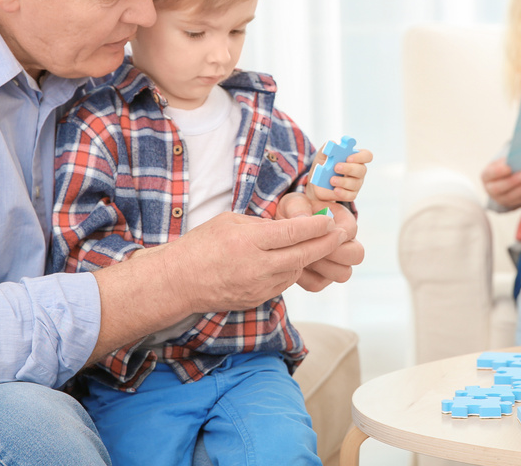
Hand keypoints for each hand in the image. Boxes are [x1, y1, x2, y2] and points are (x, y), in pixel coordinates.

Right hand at [159, 211, 344, 312]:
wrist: (179, 281)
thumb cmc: (201, 246)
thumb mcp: (230, 221)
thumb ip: (261, 224)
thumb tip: (288, 225)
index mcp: (250, 240)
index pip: (293, 233)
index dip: (317, 228)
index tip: (330, 222)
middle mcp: (257, 265)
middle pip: (303, 254)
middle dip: (326, 244)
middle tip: (340, 234)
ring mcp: (258, 286)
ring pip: (296, 270)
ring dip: (308, 257)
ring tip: (316, 245)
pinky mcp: (257, 299)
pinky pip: (284, 283)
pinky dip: (291, 270)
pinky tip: (292, 260)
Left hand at [277, 193, 364, 291]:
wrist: (284, 225)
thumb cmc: (293, 210)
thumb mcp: (293, 203)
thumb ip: (298, 208)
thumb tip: (303, 219)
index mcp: (344, 221)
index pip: (350, 231)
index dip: (332, 235)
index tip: (314, 234)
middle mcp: (346, 243)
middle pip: (357, 255)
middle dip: (335, 253)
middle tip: (311, 249)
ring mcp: (336, 263)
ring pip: (342, 274)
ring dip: (322, 267)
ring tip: (301, 256)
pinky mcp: (321, 278)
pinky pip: (318, 284)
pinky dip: (305, 278)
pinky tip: (292, 266)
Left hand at [305, 148, 372, 204]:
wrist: (316, 184)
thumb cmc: (323, 166)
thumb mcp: (322, 156)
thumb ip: (327, 148)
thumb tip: (333, 144)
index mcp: (355, 158)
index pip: (367, 156)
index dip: (360, 156)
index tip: (348, 158)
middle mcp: (358, 171)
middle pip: (362, 170)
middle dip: (349, 168)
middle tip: (336, 167)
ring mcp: (356, 183)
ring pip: (355, 183)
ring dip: (343, 181)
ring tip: (331, 180)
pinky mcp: (351, 195)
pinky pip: (350, 195)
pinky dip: (343, 193)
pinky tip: (335, 190)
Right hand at [481, 158, 520, 209]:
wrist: (505, 179)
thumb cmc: (504, 166)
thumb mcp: (502, 162)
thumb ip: (507, 160)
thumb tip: (519, 158)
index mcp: (486, 176)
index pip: (489, 174)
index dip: (498, 172)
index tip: (509, 167)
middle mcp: (490, 190)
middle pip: (499, 188)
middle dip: (512, 181)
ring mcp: (501, 199)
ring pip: (512, 196)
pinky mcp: (512, 204)